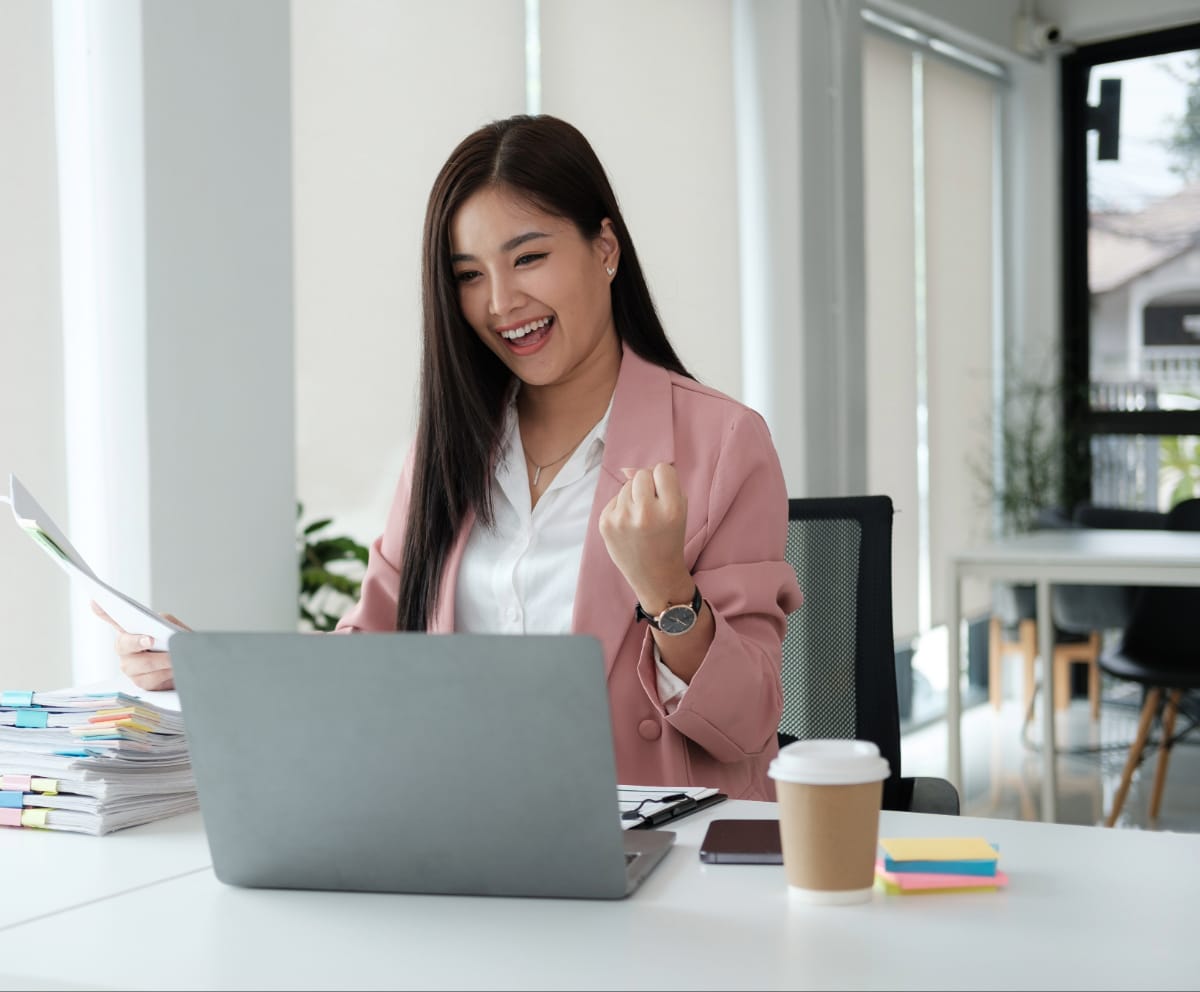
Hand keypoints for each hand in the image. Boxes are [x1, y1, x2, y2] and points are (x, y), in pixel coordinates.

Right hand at [90, 601, 188, 691]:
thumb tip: (158, 627)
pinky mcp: (142, 684)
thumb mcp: (172, 626)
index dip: (103, 610)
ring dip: (161, 661)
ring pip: (141, 666)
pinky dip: (166, 674)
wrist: (189, 660)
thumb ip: (163, 622)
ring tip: (174, 657)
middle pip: (124, 645)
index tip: (97, 601)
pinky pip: (152, 680)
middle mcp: (124, 650)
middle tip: (151, 640)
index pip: (111, 617)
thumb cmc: (176, 641)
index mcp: (128, 631)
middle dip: (139, 642)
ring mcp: (131, 669)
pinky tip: (175, 669)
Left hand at [598, 463, 691, 612]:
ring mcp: (622, 518)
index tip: (664, 493)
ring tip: (640, 520)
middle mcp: (646, 512)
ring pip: (626, 486)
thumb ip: (662, 485)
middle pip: (641, 474)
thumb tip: (627, 469)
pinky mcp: (606, 523)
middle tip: (651, 506)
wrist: (655, 575)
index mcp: (671, 509)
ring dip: (633, 498)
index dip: (663, 479)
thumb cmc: (669, 539)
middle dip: (646, 486)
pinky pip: (614, 500)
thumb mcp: (678, 511)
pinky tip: (628, 526)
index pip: (662, 469)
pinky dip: (621, 508)